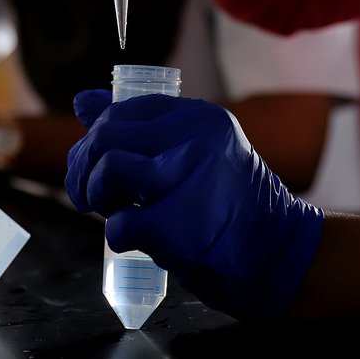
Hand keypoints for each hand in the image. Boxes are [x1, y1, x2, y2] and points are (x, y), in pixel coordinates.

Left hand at [68, 89, 323, 320]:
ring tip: (112, 212)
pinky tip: (135, 240)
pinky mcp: (180, 227)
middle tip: (85, 193)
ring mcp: (191, 182)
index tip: (92, 161)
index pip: (123, 109)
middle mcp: (198, 141)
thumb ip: (141, 126)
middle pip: (107, 136)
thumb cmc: (228, 205)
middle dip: (83, 166)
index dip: (95, 136)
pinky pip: (119, 224)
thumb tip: (83, 102)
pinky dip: (117, 236)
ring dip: (96, 196)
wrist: (276, 256)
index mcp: (201, 118)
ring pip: (109, 170)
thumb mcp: (193, 152)